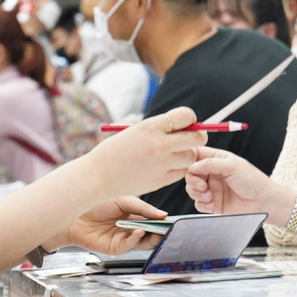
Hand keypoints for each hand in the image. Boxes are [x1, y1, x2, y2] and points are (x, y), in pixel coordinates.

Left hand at [62, 197, 167, 253]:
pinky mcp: (114, 248)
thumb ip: (143, 208)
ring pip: (143, 243)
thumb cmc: (95, 203)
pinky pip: (130, 246)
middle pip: (150, 234)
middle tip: (169, 229)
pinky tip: (139, 231)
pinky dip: (137, 239)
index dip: (162, 222)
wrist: (73, 213)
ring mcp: (123, 239)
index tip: (172, 221)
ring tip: (158, 231)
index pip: (152, 221)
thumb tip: (163, 215)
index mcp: (133, 215)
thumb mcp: (123, 200)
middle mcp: (130, 229)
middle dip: (161, 232)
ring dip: (152, 237)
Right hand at [88, 106, 204, 198]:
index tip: (185, 124)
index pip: (187, 116)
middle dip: (198, 137)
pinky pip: (182, 172)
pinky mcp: (162, 180)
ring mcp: (162, 164)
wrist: (98, 175)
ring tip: (173, 154)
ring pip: (192, 156)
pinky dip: (179, 169)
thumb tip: (189, 126)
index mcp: (152, 126)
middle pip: (198, 137)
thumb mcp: (137, 131)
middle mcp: (160, 144)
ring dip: (187, 154)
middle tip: (190, 139)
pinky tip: (166, 166)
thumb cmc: (116, 150)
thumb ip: (161, 128)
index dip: (190, 119)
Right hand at [185, 147, 287, 218]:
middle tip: (203, 185)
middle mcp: (213, 173)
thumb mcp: (232, 165)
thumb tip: (191, 166)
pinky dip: (202, 204)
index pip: (196, 155)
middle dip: (192, 180)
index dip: (189, 159)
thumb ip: (210, 164)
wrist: (264, 202)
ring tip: (210, 196)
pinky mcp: (213, 204)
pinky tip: (212, 204)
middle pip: (190, 173)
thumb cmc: (253, 181)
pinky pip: (198, 204)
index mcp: (217, 159)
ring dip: (196, 192)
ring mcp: (212, 189)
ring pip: (192, 189)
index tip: (189, 165)